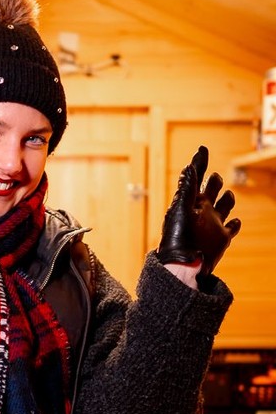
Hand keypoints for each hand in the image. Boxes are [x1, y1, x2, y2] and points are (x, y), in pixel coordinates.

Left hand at [157, 146, 240, 275]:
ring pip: (224, 206)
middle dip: (214, 181)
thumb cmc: (178, 238)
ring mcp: (213, 224)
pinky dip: (235, 224)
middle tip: (214, 177)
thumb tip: (189, 166)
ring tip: (228, 194)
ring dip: (228, 199)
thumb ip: (186, 188)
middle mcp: (202, 211)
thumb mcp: (181, 209)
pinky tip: (236, 221)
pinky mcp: (222, 239)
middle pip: (211, 190)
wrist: (184, 265)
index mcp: (190, 201)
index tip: (202, 148)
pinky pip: (231, 228)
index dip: (199, 163)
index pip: (196, 177)